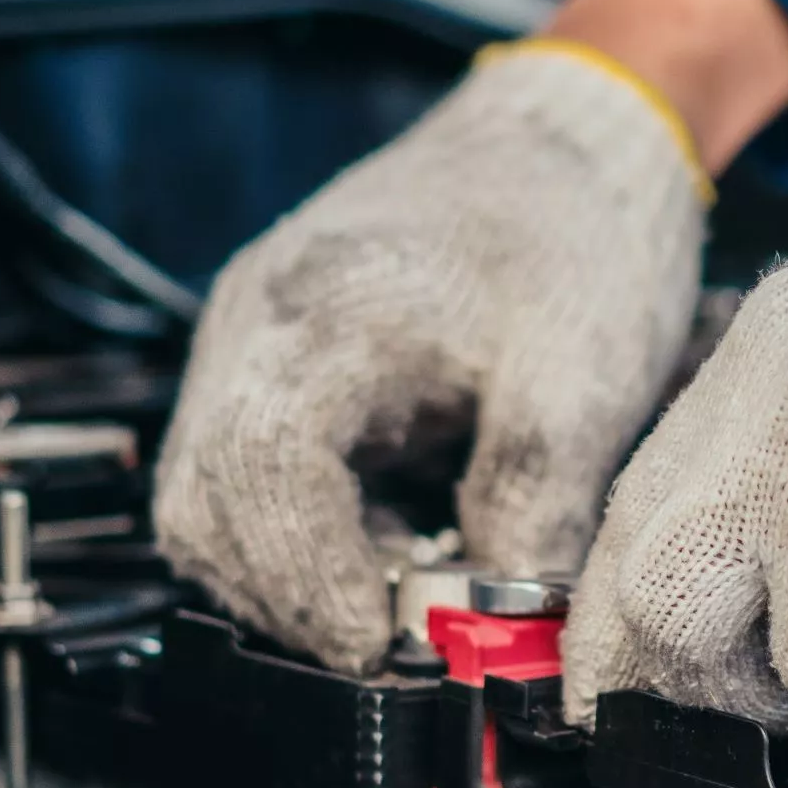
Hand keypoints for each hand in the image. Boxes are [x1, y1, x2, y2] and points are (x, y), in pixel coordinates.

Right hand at [155, 0, 787, 670]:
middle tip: (398, 645)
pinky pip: (246, 473)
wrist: (572, 137)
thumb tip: (506, 634)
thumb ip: (534, 515)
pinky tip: (391, 544)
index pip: (261, 478)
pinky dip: (306, 531)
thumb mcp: (583, 383)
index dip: (313, 584)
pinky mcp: (270, 358)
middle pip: (205, 505)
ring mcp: (250, 339)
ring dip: (295, 571)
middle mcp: (254, 325)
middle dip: (295, 595)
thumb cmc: (575, 230)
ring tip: (405, 592)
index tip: (383, 650)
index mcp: (320, 315)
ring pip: (212, 501)